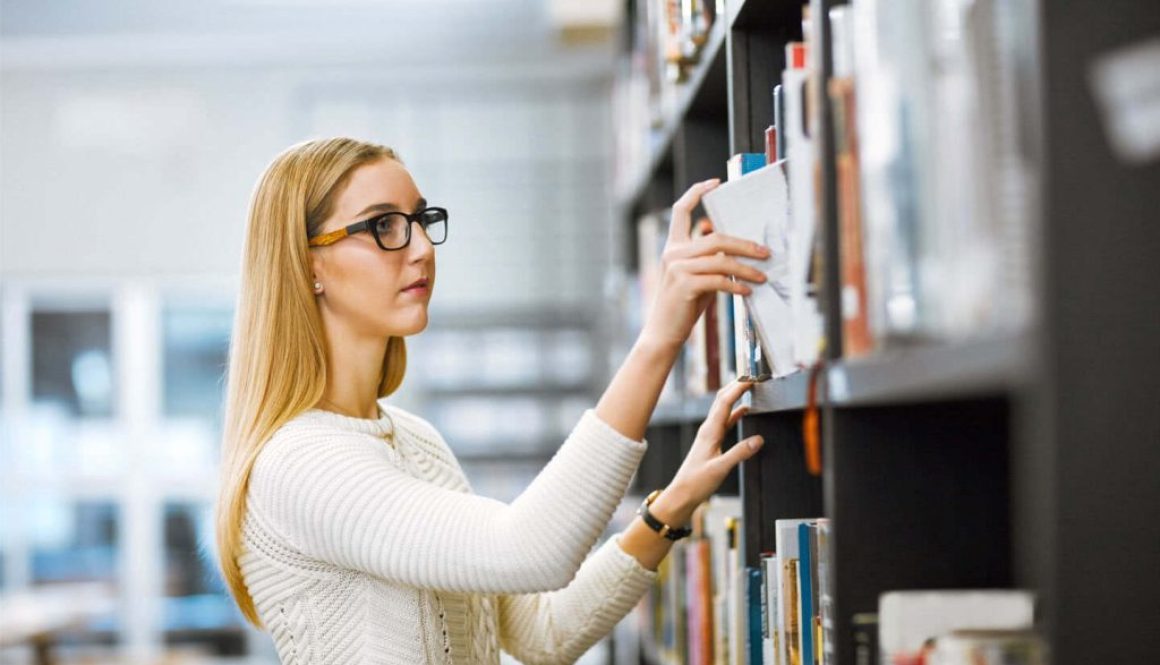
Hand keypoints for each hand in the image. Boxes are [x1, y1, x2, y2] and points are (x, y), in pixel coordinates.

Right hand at [640, 179, 770, 349]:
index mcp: (673, 247)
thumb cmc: (683, 305)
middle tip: (765, 253)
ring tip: (762, 277)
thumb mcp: (696, 277)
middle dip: (744, 244)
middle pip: (714, 237)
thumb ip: (710, 260)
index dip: (696, 192)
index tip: (715, 182)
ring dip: (746, 268)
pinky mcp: (684, 285)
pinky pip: (718, 279)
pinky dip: (736, 285)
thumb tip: (738, 249)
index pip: (681, 211)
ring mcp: (677, 268)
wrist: (663, 332)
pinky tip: (746, 291)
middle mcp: (673, 253)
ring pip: (720, 259)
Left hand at [648, 379, 765, 526]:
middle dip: (736, 386)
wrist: (682, 493)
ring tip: (750, 388)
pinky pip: (726, 421)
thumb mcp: (720, 468)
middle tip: (753, 377)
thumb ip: (740, 453)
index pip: (725, 402)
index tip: (752, 379)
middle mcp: (708, 429)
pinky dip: (736, 412)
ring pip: (724, 408)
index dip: (738, 388)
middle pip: (722, 399)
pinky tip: (745, 412)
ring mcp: (709, 434)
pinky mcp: (712, 441)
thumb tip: (758, 440)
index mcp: (710, 431)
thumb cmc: (696, 482)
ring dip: (736, 396)